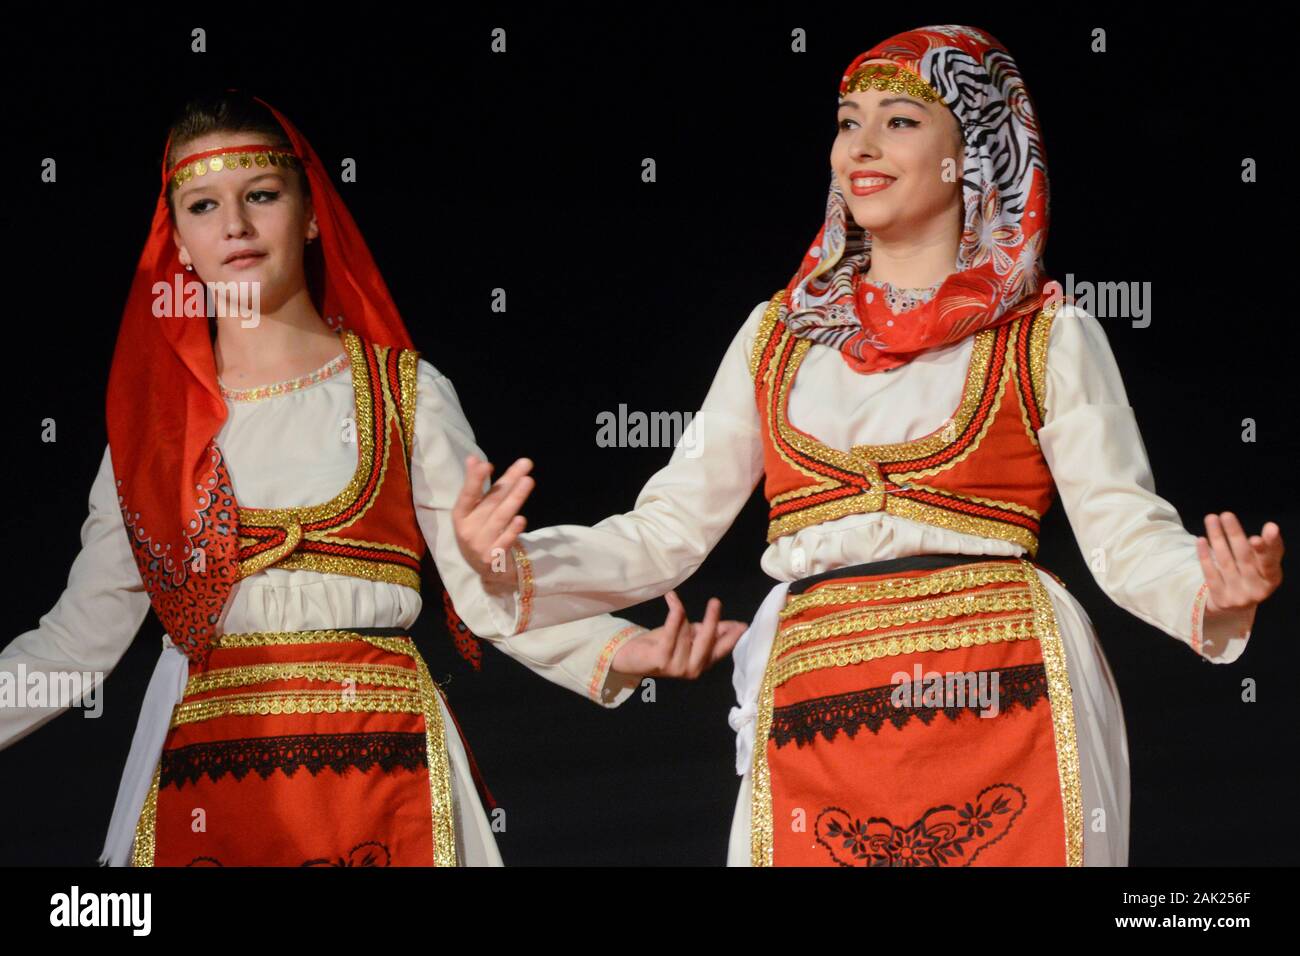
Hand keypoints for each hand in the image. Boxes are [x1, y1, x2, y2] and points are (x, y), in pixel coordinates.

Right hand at [451, 454, 534, 588]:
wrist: (487, 569)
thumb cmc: (481, 531)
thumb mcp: (475, 511)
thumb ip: (477, 486)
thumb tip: (474, 458)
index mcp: (460, 515)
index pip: (467, 495)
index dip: (475, 480)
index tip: (486, 464)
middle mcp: (467, 530)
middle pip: (491, 502)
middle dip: (509, 482)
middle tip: (525, 464)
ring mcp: (479, 545)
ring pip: (500, 518)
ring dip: (515, 499)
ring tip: (528, 481)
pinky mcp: (493, 558)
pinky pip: (504, 542)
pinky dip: (512, 531)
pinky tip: (521, 519)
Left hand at [611, 591, 745, 678]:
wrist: (633, 658)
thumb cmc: (663, 645)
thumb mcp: (690, 637)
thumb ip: (709, 631)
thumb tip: (736, 625)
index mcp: (703, 663)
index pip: (723, 649)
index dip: (733, 637)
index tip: (744, 625)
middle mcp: (694, 669)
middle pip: (708, 641)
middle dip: (712, 621)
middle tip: (715, 601)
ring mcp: (678, 668)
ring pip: (686, 632)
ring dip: (680, 616)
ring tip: (675, 602)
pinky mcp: (661, 661)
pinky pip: (671, 633)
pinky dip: (674, 615)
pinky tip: (674, 600)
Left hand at [1196, 513, 1282, 639]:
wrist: (1237, 605)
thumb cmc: (1254, 575)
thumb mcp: (1265, 564)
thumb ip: (1268, 546)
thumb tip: (1271, 527)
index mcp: (1272, 579)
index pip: (1269, 563)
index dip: (1264, 549)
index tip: (1256, 536)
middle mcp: (1257, 589)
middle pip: (1244, 558)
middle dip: (1234, 535)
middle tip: (1226, 514)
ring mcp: (1238, 595)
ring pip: (1225, 562)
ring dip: (1217, 538)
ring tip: (1211, 518)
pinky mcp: (1220, 598)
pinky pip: (1210, 573)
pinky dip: (1205, 556)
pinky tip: (1201, 540)